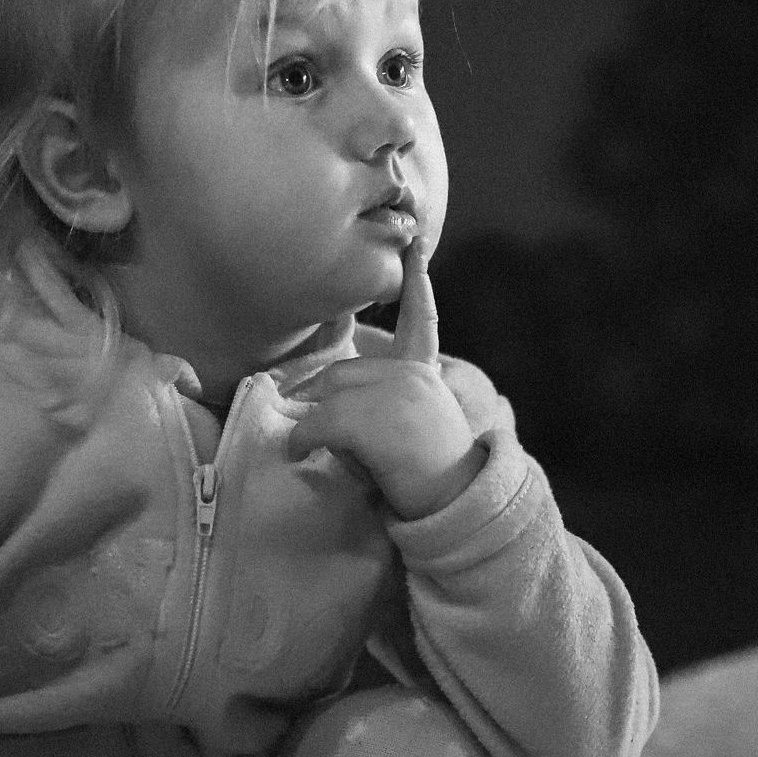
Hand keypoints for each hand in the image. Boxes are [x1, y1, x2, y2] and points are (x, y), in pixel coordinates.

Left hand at [289, 239, 485, 518]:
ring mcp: (398, 391)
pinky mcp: (378, 415)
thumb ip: (378, 409)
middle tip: (306, 432)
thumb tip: (317, 411)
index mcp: (424, 376)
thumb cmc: (425, 482)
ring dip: (311, 427)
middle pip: (342, 373)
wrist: (457, 507)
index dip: (418, 288)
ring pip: (329, 397)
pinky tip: (300, 453)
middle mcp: (414, 375)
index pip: (422, 323)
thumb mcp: (407, 433)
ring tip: (307, 451)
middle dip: (319, 402)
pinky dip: (302, 438)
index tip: (417, 249)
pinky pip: (320, 420)